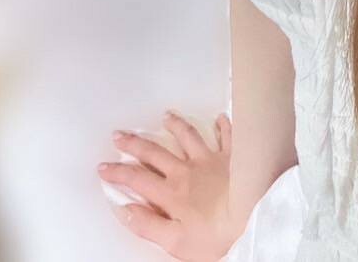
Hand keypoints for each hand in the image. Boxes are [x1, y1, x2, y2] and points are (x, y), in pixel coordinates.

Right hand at [99, 109, 240, 260]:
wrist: (253, 218)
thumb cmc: (217, 237)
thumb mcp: (175, 242)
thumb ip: (148, 225)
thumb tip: (125, 211)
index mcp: (171, 193)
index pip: (136, 179)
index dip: (117, 172)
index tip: (103, 166)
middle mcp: (188, 171)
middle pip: (155, 152)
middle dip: (134, 143)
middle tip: (120, 134)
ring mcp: (211, 160)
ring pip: (188, 136)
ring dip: (175, 125)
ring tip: (166, 116)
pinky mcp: (234, 156)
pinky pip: (227, 135)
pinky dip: (222, 125)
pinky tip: (219, 118)